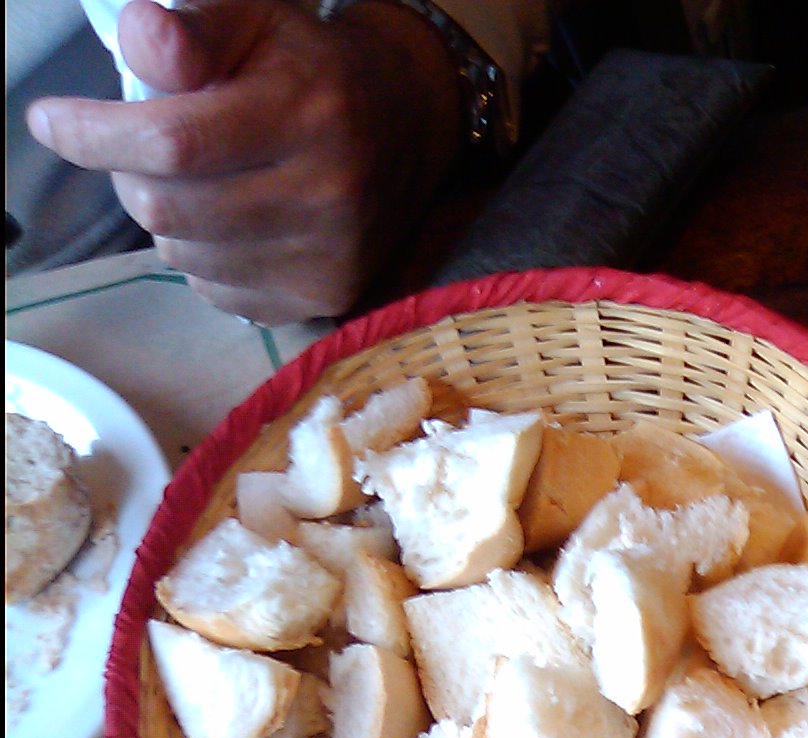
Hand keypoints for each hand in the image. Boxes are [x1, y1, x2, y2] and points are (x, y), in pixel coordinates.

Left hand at [26, 0, 464, 322]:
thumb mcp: (254, 21)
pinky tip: (230, 221)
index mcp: (307, 116)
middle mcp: (326, 194)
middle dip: (126, 173)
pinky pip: (217, 292)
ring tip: (196, 181)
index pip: (173, 143)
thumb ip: (194, 29)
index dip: (93, 135)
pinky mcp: (326, 296)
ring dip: (165, 219)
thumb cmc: (309, 66)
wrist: (409, 126)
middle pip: (166, 208)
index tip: (52, 121)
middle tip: (135, 146)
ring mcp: (328, 256)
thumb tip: (142, 37)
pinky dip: (202, 258)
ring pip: (183, 256)